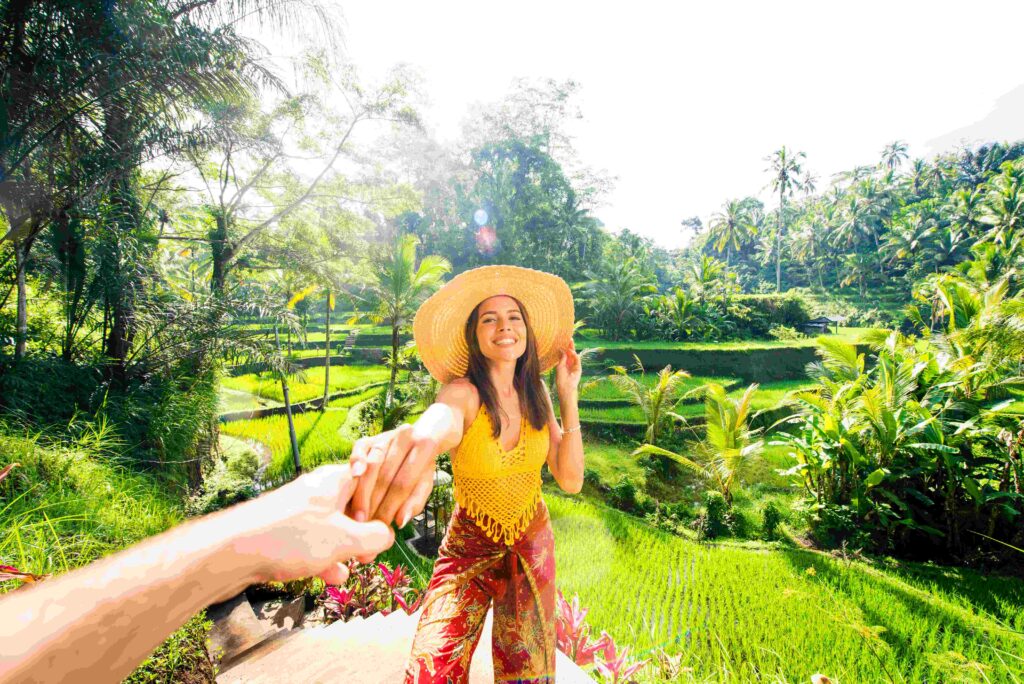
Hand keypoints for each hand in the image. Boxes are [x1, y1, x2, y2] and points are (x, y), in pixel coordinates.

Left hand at [232, 464, 394, 585]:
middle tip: (370, 554)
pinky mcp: (282, 529)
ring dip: (344, 548)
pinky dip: (323, 556)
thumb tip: (387, 535)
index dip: (383, 503)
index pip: (370, 480)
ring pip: (331, 526)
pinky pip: (311, 540)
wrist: (232, 551)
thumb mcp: (344, 539)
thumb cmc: (290, 537)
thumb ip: (374, 537)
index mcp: (335, 481)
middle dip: (363, 532)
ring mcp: (298, 510)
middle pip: (351, 506)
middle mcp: (317, 490)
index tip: (390, 525)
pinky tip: (330, 575)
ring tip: (353, 568)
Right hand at [345, 425, 438, 545]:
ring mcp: (387, 435)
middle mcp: (406, 437)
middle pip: (385, 475)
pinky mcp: (371, 437)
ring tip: (356, 513)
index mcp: (425, 448)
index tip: (381, 527)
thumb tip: (399, 522)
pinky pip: (360, 448)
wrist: (424, 432)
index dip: (390, 507)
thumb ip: (415, 503)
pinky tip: (353, 478)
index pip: (403, 484)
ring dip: (361, 490)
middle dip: (373, 503)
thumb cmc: (422, 467)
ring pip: (371, 463)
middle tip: (364, 525)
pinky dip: (355, 461)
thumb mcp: (425, 483)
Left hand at [555, 341, 581, 398]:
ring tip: (570, 343)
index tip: (563, 340)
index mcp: (564, 364)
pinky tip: (572, 352)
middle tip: (569, 338)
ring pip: (574, 355)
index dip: (564, 347)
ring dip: (572, 349)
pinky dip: (575, 355)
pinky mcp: (579, 369)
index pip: (565, 354)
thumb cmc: (560, 379)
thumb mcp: (559, 367)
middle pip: (570, 353)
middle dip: (570, 346)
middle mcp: (569, 364)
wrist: (566, 388)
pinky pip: (577, 360)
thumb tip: (563, 350)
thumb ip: (562, 359)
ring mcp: (575, 366)